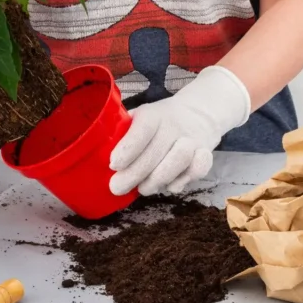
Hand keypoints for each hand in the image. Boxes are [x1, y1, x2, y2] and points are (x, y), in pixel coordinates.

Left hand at [108, 66, 250, 196]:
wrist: (198, 113)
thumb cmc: (160, 121)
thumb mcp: (140, 117)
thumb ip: (122, 132)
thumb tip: (96, 153)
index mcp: (153, 114)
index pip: (142, 129)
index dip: (128, 148)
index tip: (113, 164)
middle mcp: (174, 125)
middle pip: (155, 152)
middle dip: (134, 174)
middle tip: (117, 187)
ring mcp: (192, 139)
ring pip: (178, 160)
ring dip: (158, 179)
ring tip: (144, 188)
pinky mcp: (206, 153)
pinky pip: (199, 170)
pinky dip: (184, 180)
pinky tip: (170, 185)